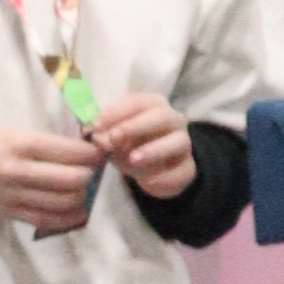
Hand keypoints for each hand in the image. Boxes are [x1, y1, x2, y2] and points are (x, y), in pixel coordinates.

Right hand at [0, 114, 103, 231]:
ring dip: (81, 196)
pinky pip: (46, 220)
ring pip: (64, 202)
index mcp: (20, 142)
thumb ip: (39, 143)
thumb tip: (75, 150)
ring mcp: (13, 195)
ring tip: (83, 188)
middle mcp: (19, 170)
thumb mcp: (7, 131)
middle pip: (73, 179)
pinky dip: (68, 218)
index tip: (99, 151)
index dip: (92, 153)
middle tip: (91, 170)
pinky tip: (77, 211)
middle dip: (90, 175)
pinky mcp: (7, 213)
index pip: (70, 151)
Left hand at [85, 88, 196, 202]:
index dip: (116, 112)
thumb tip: (95, 135)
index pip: (137, 102)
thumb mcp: (116, 140)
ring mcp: (184, 144)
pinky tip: (147, 182)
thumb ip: (106, 136)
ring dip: (154, 149)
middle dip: (136, 125)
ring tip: (133, 159)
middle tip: (114, 137)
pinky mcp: (188, 168)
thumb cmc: (132, 146)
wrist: (154, 173)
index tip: (95, 125)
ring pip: (178, 141)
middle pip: (161, 116)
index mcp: (153, 106)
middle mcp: (173, 120)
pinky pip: (181, 171)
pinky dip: (164, 177)